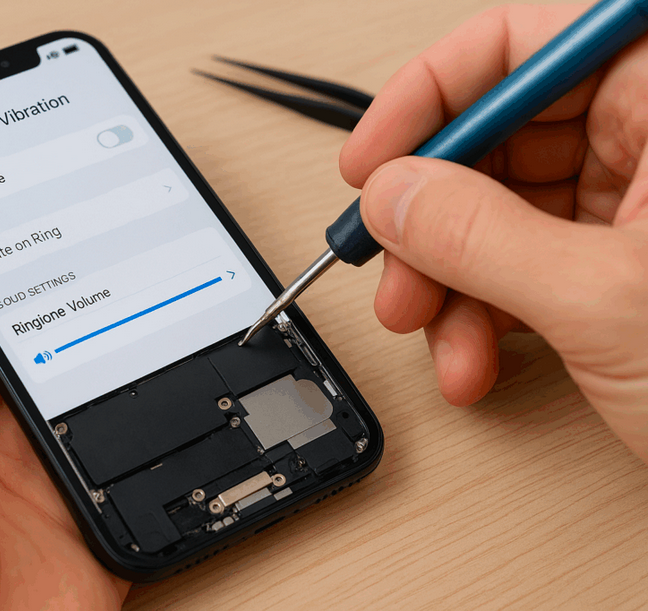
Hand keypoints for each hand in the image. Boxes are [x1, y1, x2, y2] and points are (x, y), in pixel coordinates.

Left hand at [0, 213, 128, 609]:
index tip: (25, 199)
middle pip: (29, 331)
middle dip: (66, 289)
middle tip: (106, 233)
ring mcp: (30, 460)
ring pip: (83, 380)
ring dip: (113, 349)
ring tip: (151, 293)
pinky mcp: (80, 501)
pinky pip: (125, 446)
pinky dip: (147, 419)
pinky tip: (165, 380)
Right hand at [340, 4, 647, 462]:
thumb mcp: (609, 299)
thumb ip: (483, 238)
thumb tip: (393, 195)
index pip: (523, 46)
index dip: (430, 96)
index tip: (372, 157)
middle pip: (496, 140)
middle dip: (429, 215)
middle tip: (389, 260)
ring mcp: (632, 210)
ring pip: (493, 215)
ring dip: (444, 280)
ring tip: (429, 330)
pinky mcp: (612, 270)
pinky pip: (514, 270)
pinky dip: (478, 316)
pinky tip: (472, 358)